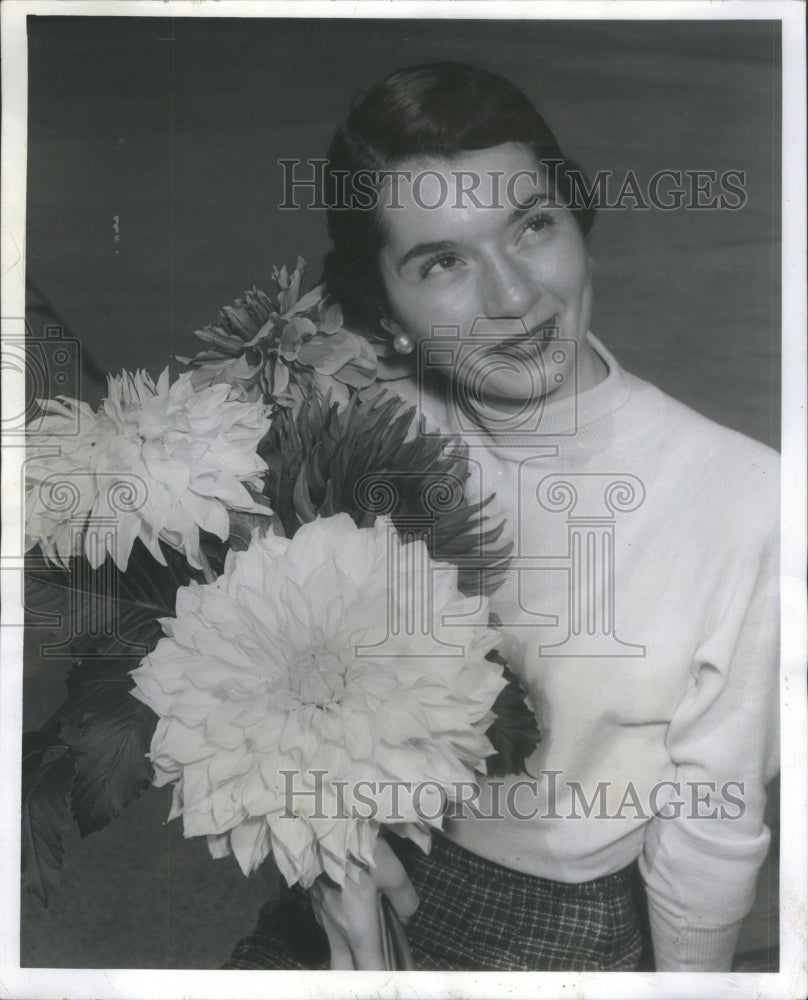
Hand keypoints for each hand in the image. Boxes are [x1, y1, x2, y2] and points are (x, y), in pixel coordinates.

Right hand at [309, 838, 418, 969]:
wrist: (320, 824)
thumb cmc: (358, 848)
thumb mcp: (392, 871)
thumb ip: (404, 899)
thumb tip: (407, 915)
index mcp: (358, 929)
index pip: (370, 971)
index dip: (384, 979)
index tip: (396, 977)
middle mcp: (337, 929)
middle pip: (343, 972)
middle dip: (358, 977)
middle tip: (376, 969)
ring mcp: (322, 915)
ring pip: (333, 949)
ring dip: (348, 956)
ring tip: (368, 948)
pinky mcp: (315, 900)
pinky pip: (328, 928)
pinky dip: (341, 933)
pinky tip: (352, 917)